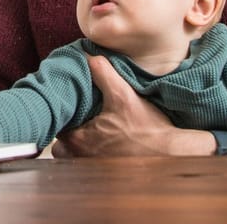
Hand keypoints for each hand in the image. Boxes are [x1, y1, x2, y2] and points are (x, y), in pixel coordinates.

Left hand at [52, 55, 200, 156]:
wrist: (169, 153)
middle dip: (64, 132)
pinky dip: (90, 153)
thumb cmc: (146, 129)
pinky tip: (103, 140)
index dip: (59, 113)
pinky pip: (88, 163)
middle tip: (75, 117)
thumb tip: (88, 55)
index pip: (56, 125)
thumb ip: (103, 73)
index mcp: (79, 139)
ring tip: (88, 128)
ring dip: (76, 145)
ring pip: (72, 157)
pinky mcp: (107, 171)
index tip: (66, 104)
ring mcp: (93, 166)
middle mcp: (82, 157)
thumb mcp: (123, 94)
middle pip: (60, 145)